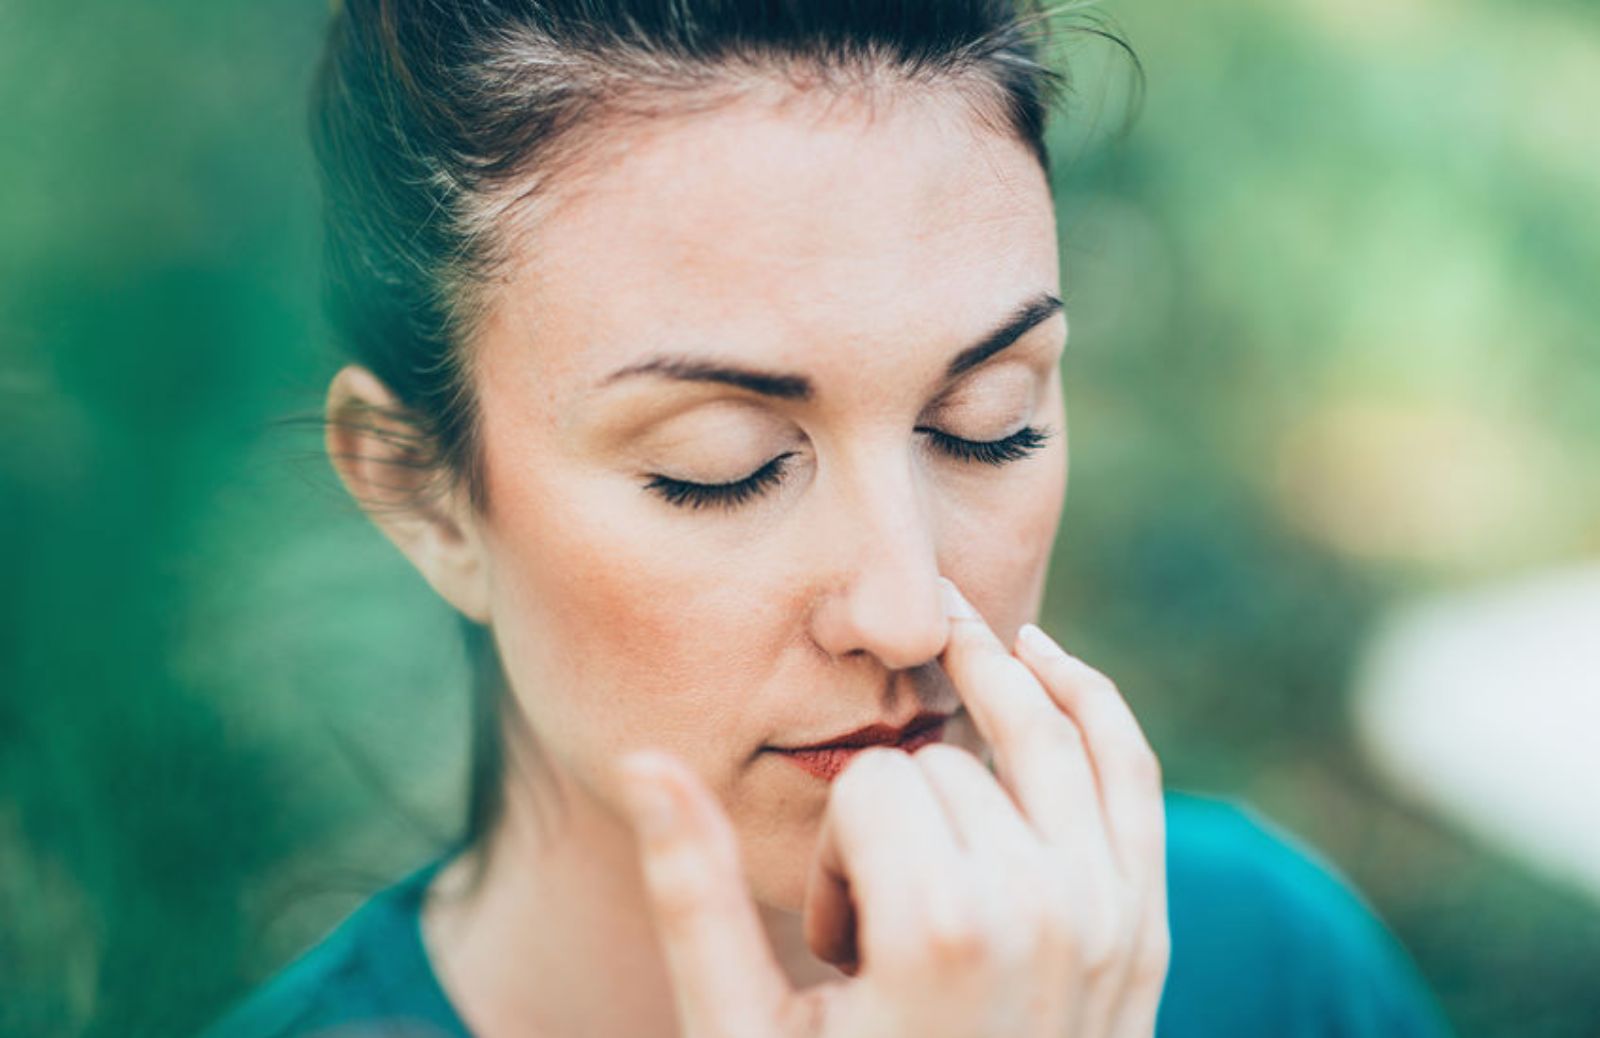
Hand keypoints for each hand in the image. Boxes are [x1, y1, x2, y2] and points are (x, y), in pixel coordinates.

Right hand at [615, 576, 1169, 1037]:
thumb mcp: (742, 1033)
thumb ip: (695, 895)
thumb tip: (646, 760)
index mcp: (942, 933)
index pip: (868, 788)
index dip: (831, 853)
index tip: (836, 947)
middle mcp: (1043, 910)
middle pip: (944, 766)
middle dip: (895, 826)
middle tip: (880, 933)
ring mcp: (1109, 916)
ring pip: (1043, 732)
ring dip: (984, 698)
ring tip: (944, 658)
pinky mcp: (1144, 926)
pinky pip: (1131, 770)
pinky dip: (1091, 699)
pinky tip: (1043, 658)